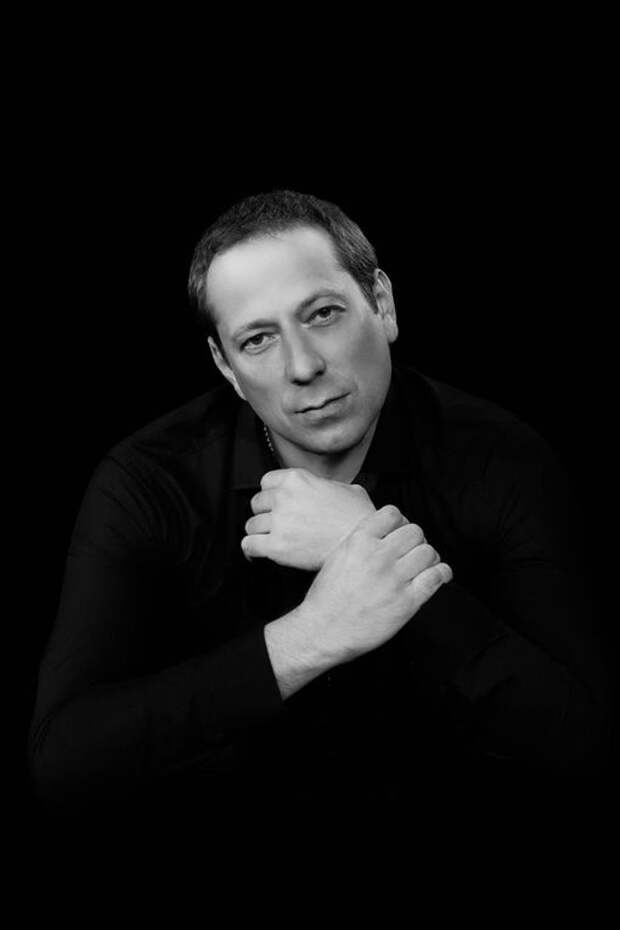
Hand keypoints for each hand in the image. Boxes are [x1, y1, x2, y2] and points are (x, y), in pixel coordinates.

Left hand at [242, 467, 383, 570]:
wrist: (366, 542)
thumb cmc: (360, 518)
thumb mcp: (347, 489)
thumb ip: (327, 486)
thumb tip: (326, 490)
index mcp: (297, 479)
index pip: (266, 482)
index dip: (270, 495)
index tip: (274, 504)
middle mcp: (284, 497)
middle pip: (256, 504)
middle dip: (264, 514)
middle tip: (275, 524)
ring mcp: (279, 522)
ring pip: (251, 525)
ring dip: (259, 533)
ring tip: (268, 540)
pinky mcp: (277, 547)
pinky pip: (249, 545)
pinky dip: (250, 550)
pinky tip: (256, 554)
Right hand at [298, 505, 452, 663]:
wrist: (323, 630)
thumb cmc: (327, 595)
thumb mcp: (338, 555)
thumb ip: (362, 540)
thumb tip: (387, 531)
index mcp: (359, 540)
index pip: (393, 513)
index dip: (399, 522)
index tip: (399, 533)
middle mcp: (378, 556)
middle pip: (415, 531)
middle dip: (415, 541)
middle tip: (412, 552)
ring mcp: (394, 579)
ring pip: (428, 552)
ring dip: (428, 557)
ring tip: (424, 566)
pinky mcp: (407, 601)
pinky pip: (436, 577)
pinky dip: (441, 574)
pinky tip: (438, 576)